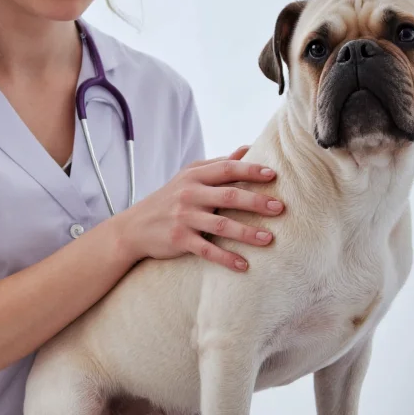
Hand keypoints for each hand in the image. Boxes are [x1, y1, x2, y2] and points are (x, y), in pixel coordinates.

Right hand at [115, 145, 283, 271]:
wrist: (134, 227)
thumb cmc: (170, 199)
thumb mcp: (190, 177)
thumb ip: (218, 165)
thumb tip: (247, 148)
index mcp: (195, 175)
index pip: (227, 169)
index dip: (251, 171)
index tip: (273, 176)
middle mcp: (190, 194)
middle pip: (228, 196)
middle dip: (256, 202)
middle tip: (279, 208)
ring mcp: (184, 218)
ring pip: (221, 226)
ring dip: (247, 233)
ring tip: (269, 239)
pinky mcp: (180, 240)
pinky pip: (207, 250)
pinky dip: (226, 258)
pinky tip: (244, 265)